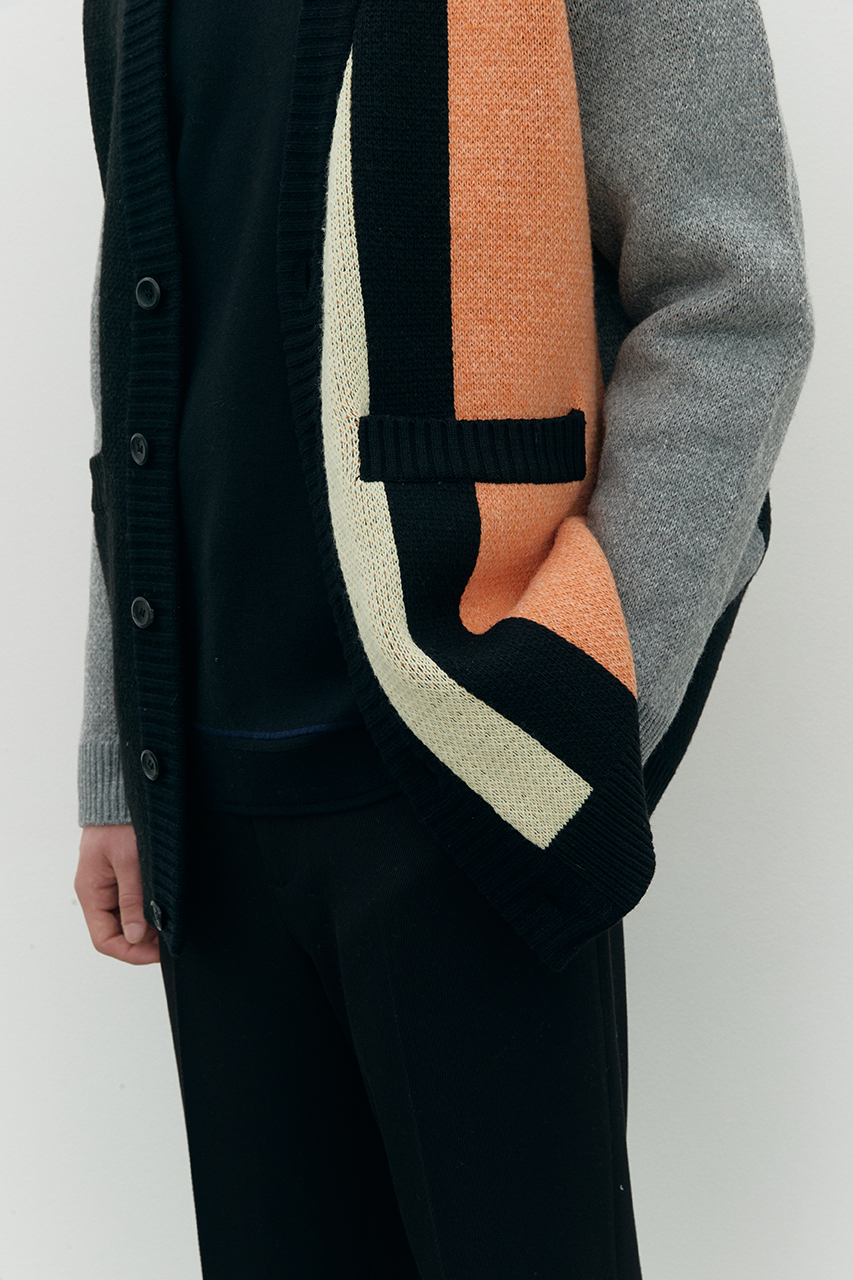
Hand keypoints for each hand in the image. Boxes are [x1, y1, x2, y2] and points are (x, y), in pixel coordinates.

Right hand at [75, 824, 160, 963]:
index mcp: (92, 893)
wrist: (121, 793)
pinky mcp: (122, 876)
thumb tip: (135, 936)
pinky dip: (148, 909)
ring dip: (148, 925)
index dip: (131, 952)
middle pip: (117, 933)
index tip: (157, 953)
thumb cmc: (119, 821)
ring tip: (171, 922)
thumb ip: (132, 900)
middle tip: (171, 937)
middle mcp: (98, 893)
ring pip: (127, 920)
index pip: (105, 940)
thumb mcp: (129, 862)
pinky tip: (165, 906)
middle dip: (143, 940)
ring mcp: (109, 886)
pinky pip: (133, 903)